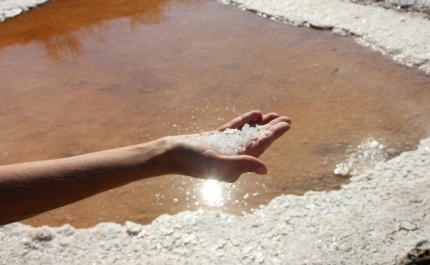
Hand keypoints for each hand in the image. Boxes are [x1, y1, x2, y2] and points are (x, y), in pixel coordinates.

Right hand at [167, 110, 290, 181]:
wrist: (169, 153)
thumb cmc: (191, 160)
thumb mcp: (217, 162)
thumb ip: (241, 164)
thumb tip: (264, 169)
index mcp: (235, 165)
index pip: (259, 148)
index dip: (273, 135)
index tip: (286, 124)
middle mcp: (232, 157)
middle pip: (256, 141)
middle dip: (271, 130)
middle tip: (286, 119)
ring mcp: (224, 148)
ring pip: (247, 134)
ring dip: (260, 125)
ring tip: (274, 115)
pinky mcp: (215, 140)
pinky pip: (234, 130)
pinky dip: (245, 122)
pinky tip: (255, 115)